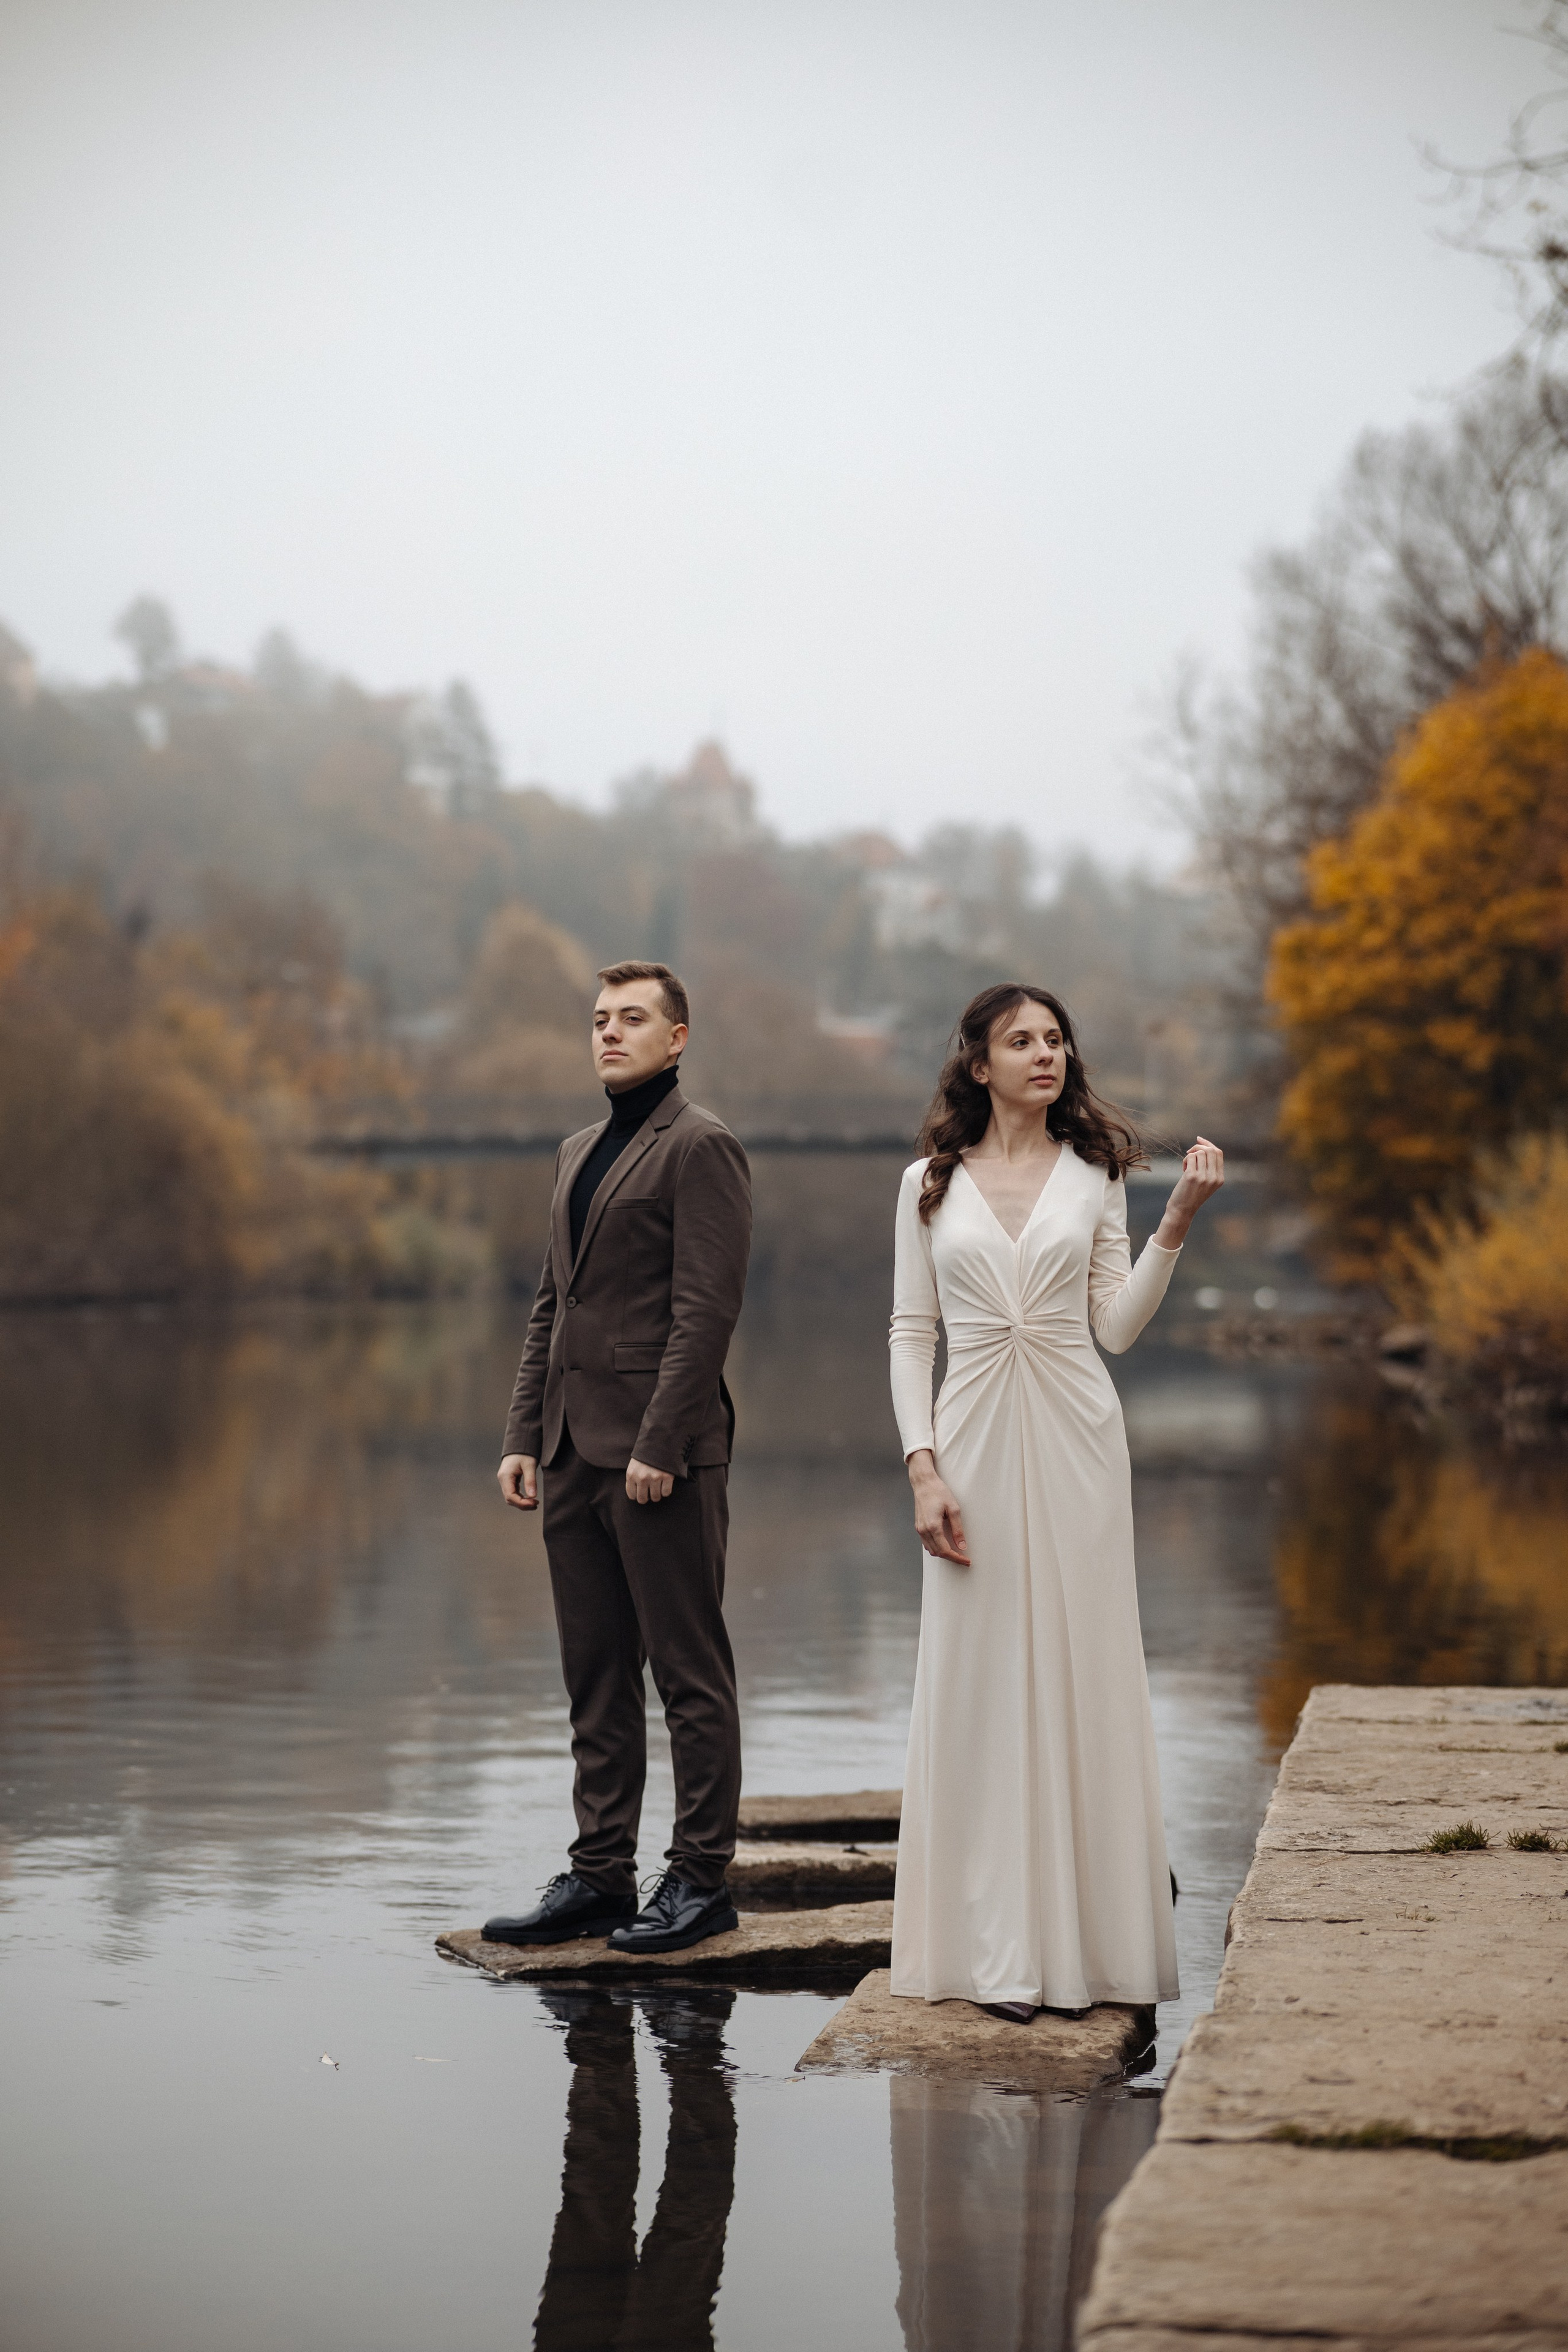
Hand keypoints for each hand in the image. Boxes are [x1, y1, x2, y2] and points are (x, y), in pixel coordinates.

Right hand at [499, 1453, 538, 1510]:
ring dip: (522, 1502)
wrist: (520, 1441)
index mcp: (505, 1476)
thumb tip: (532, 1496)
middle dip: (522, 1504)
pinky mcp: (509, 1479)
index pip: (510, 1496)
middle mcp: (503, 1479)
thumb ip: (530, 1480)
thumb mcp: (529, 1465)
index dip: (522, 1503)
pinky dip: (521, 1497)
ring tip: (535, 1503)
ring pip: (511, 1496)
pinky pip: (513, 1492)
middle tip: (536, 1504)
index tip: (534, 1503)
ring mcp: (505, 1479)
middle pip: (510, 1499)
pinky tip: (530, 1497)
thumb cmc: (525, 1451)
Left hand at [626, 1457, 674, 1504]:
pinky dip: (666, 1490)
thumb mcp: (634, 1464)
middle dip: (646, 1497)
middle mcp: (642, 1478)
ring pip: (655, 1497)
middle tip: (649, 1493)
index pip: (631, 1495)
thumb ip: (633, 1478)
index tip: (640, 1492)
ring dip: (657, 1495)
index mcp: (631, 1475)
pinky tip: (665, 1484)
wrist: (660, 1440)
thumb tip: (635, 1493)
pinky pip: (666, 1493)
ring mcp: (655, 1478)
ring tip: (658, 1488)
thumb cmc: (646, 1453)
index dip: (636, 1495)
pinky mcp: (667, 1477)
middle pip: (643, 1499)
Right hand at [907, 1450, 970, 1564]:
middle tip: (964, 1558)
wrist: (924, 1483)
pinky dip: (936, 1548)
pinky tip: (945, 1545)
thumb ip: (958, 1529)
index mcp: (933, 1526)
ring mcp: (919, 1529)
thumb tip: (962, 1545)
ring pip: (931, 1550)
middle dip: (952, 1558)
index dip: (957, 1558)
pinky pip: (927, 1543)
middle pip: (938, 1553)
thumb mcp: (954, 1509)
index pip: (945, 1550)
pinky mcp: (918, 1526)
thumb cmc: (939, 1492)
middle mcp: (924, 1530)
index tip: (966, 1561)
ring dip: (943, 1554)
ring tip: (956, 1553)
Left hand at [1155, 1135, 1224, 1247]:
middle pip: (1210, 1150)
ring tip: (1186, 1167)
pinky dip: (1185, 1160)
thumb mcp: (1206, 1182)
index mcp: (1220, 1178)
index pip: (1218, 1153)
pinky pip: (1189, 1157)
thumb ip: (1209, 1167)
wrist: (1182, 1210)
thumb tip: (1202, 1144)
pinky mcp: (1192, 1176)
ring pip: (1199, 1153)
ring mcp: (1204, 1177)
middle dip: (1198, 1147)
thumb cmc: (1191, 1194)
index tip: (1198, 1140)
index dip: (1208, 1144)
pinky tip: (1183, 1170)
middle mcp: (1214, 1177)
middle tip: (1189, 1153)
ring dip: (1190, 1156)